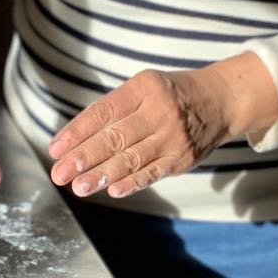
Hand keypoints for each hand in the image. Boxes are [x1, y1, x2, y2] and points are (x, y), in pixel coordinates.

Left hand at [48, 52, 277, 198]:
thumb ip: (113, 111)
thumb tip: (73, 142)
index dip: (77, 131)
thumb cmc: (170, 95)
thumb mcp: (144, 88)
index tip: (55, 148)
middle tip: (59, 173)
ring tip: (78, 187)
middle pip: (115, 138)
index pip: (104, 112)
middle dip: (83, 158)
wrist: (222, 100)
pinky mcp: (181, 159)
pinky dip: (131, 183)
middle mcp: (160, 111)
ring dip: (101, 175)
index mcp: (145, 88)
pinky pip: (152, 173)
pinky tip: (111, 190)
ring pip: (131, 159)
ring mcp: (172, 137)